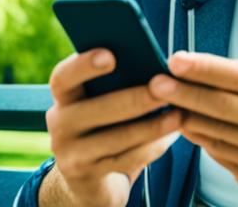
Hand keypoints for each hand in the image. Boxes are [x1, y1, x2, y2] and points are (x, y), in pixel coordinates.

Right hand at [40, 49, 182, 206]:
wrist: (86, 180)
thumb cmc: (102, 126)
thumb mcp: (98, 103)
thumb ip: (113, 85)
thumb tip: (153, 65)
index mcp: (63, 97)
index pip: (63, 77)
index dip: (83, 66)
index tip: (111, 56)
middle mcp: (59, 124)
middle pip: (95, 109)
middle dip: (134, 98)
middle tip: (165, 87)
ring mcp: (71, 153)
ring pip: (115, 138)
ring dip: (151, 126)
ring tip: (178, 114)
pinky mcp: (88, 176)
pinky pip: (125, 160)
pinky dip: (150, 148)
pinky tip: (170, 137)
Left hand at [149, 51, 237, 205]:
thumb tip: (212, 76)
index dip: (207, 67)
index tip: (176, 58)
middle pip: (226, 108)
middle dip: (186, 94)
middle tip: (155, 83)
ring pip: (221, 138)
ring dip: (190, 121)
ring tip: (169, 106)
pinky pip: (229, 163)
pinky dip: (210, 147)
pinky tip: (198, 134)